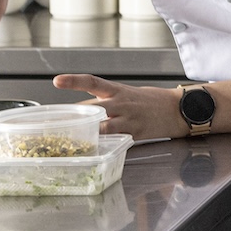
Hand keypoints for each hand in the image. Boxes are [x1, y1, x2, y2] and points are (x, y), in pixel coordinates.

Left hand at [51, 74, 186, 140]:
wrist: (175, 109)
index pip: (92, 81)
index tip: (57, 81)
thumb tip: (82, 111)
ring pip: (102, 126)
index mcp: (117, 90)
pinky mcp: (135, 132)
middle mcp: (120, 103)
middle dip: (73, 117)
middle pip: (91, 108)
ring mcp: (128, 118)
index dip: (73, 81)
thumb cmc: (149, 101)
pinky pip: (115, 139)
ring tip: (72, 140)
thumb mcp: (126, 94)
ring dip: (87, 134)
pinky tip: (95, 149)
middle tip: (55, 125)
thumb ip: (105, 100)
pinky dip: (104, 144)